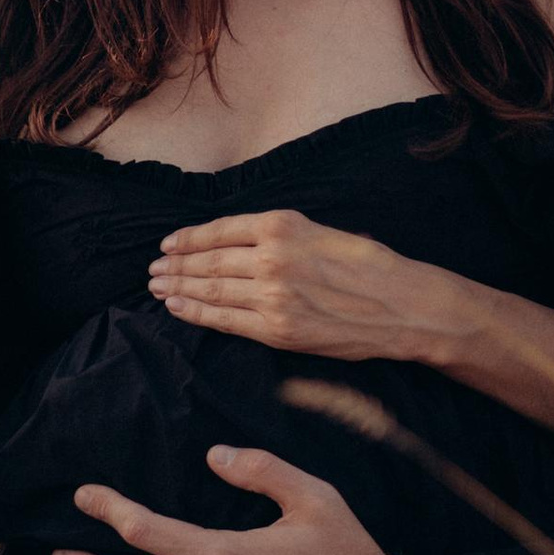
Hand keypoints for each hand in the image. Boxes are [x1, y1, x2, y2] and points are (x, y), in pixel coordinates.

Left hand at [148, 208, 473, 369]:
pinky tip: (178, 308)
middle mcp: (271, 257)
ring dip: (178, 289)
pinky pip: (225, 320)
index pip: (218, 231)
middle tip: (153, 269)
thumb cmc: (366, 265)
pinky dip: (196, 314)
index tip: (167, 244)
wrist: (400, 305)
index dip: (187, 239)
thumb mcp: (320, 230)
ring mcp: (272, 296)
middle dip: (175, 266)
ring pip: (211, 291)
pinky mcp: (277, 330)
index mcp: (282, 225)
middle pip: (208, 262)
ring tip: (158, 287)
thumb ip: (278, 234)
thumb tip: (236, 242)